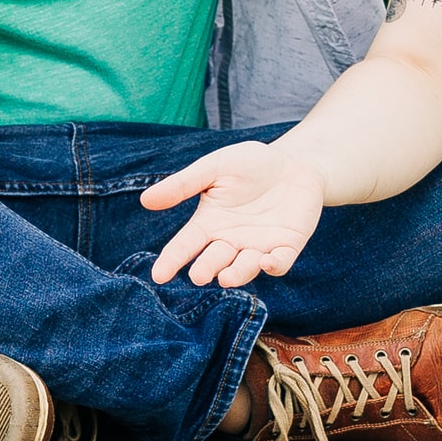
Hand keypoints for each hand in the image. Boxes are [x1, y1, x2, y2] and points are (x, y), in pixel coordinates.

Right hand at [138, 143, 328, 287]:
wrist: (294, 162)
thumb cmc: (251, 164)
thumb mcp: (214, 167)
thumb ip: (184, 184)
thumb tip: (146, 200)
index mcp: (209, 223)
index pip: (186, 245)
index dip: (172, 260)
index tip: (159, 275)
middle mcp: (231, 240)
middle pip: (214, 260)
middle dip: (206, 269)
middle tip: (198, 275)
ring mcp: (259, 246)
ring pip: (244, 267)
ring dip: (235, 274)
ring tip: (225, 278)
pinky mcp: (286, 246)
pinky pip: (279, 262)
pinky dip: (273, 265)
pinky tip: (266, 261)